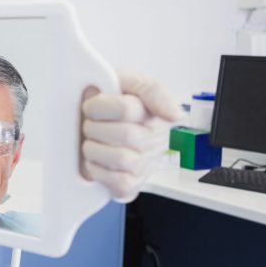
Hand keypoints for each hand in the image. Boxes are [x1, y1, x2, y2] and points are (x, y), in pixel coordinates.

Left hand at [82, 71, 180, 201]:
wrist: (97, 125)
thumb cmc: (111, 105)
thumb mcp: (126, 82)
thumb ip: (148, 87)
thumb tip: (174, 115)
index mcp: (153, 113)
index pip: (126, 108)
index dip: (98, 106)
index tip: (91, 106)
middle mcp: (153, 140)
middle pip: (124, 134)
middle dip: (95, 127)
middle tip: (91, 124)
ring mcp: (144, 164)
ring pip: (120, 159)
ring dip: (94, 149)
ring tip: (93, 142)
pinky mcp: (131, 184)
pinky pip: (118, 183)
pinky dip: (99, 171)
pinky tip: (97, 160)